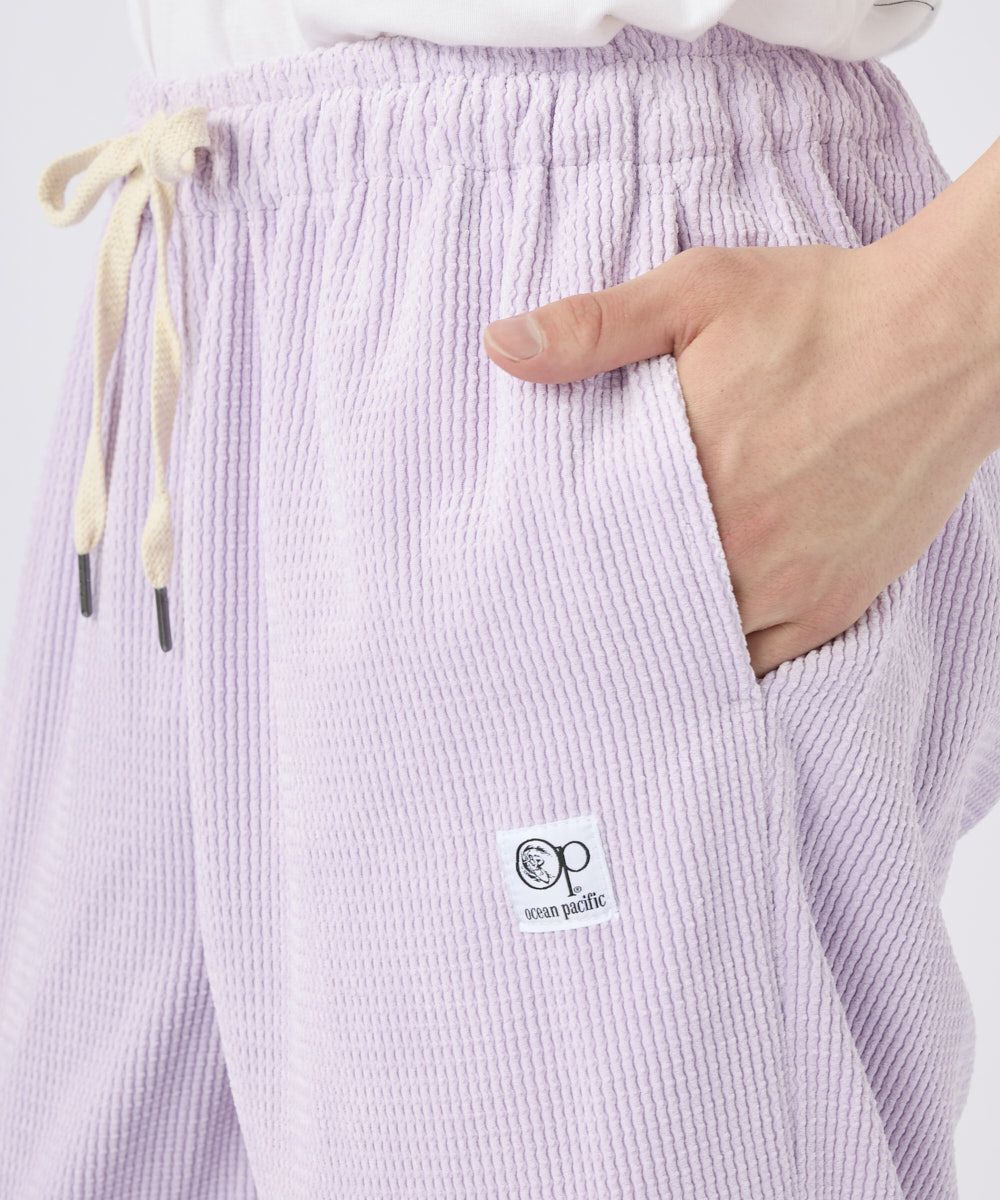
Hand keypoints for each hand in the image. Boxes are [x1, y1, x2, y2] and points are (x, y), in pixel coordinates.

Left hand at [483, 238, 999, 675]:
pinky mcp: (837, 603)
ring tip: (631, 636)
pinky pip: (766, 664)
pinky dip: (730, 663)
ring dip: (666, 643)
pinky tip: (701, 650)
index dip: (562, 574)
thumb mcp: (697, 292)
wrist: (949, 338)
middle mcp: (741, 547)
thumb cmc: (822, 311)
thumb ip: (594, 327)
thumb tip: (500, 346)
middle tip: (573, 621)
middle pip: (646, 613)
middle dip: (610, 616)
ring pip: (702, 649)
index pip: (597, 556)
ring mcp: (792, 586)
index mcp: (692, 477)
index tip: (538, 579)